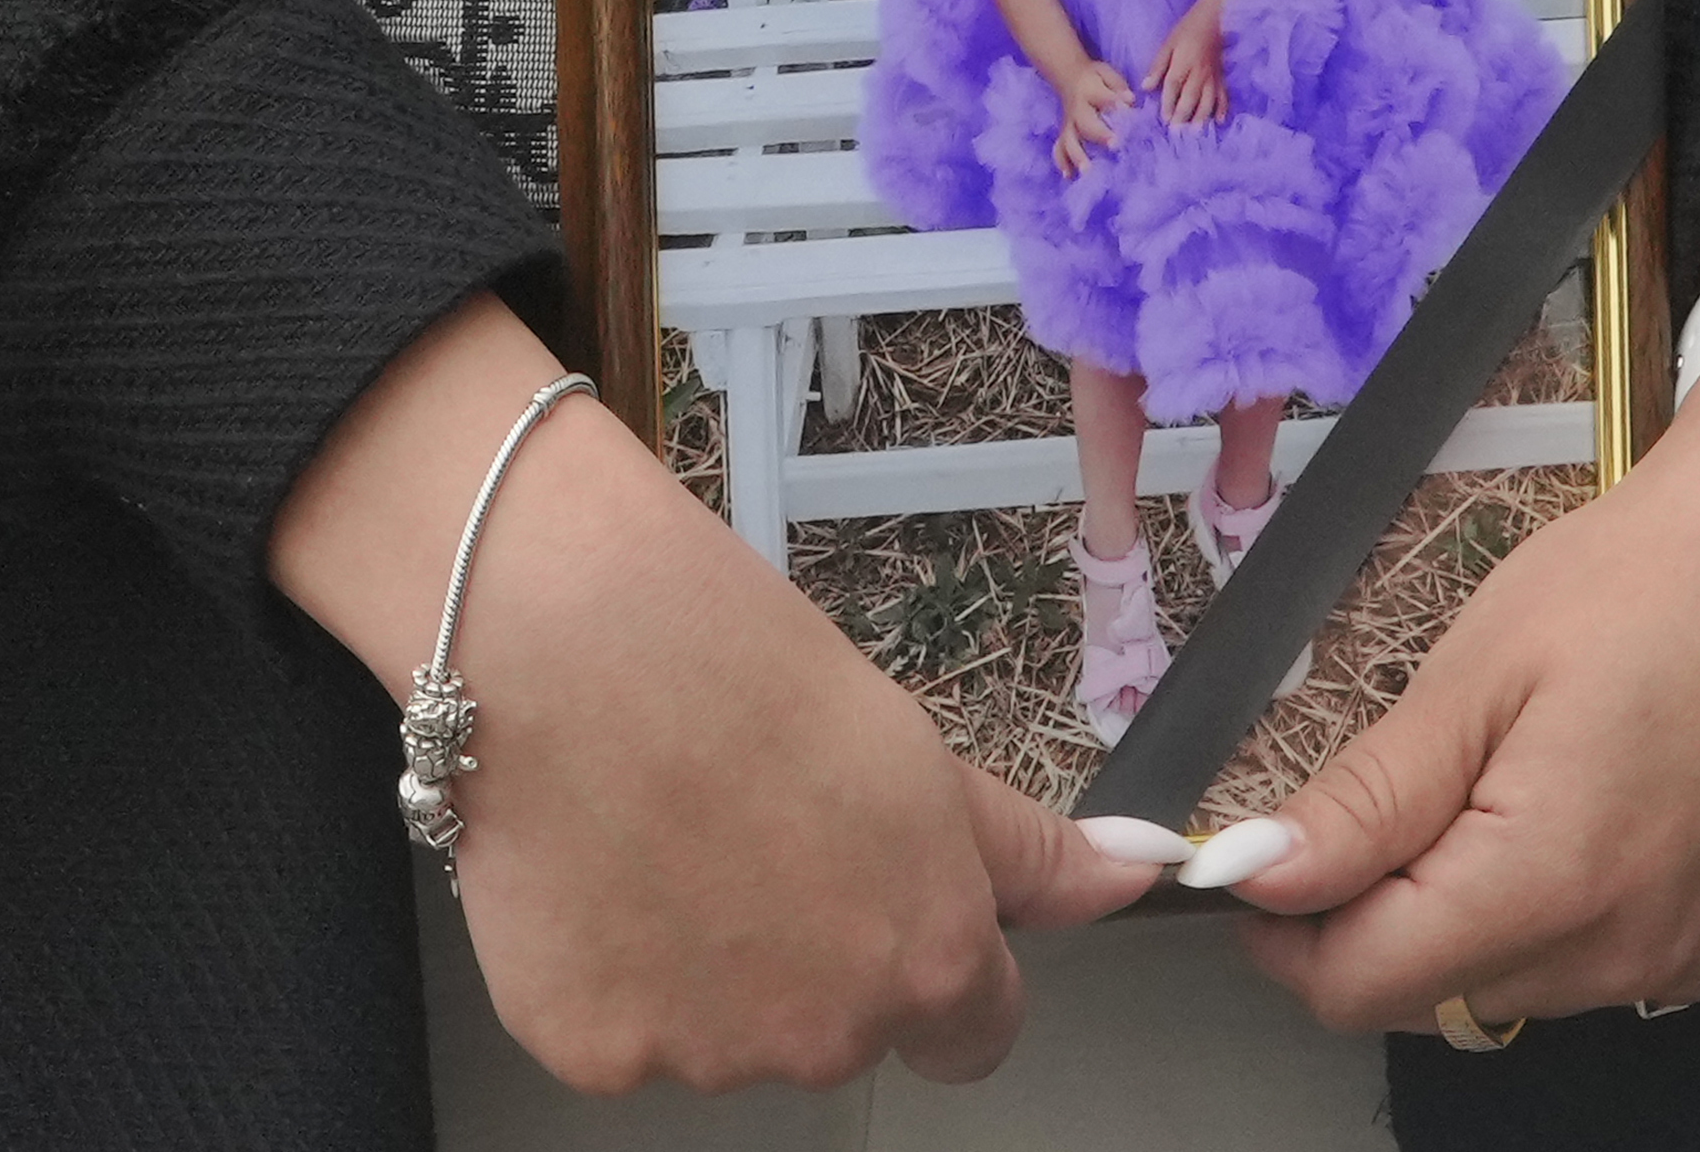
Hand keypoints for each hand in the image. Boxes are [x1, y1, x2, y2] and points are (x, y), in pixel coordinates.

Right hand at [275, 297, 1159, 1090]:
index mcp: (927, 961)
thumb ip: (1018, 850)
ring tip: (667, 829)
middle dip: (814, 953)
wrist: (572, 645)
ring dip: (708, 963)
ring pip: (729, 1031)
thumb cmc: (742, 667)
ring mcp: (704, 1055)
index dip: (934, 959)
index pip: (973, 1031)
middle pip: (844, 1028)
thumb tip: (1128, 878)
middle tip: (756, 829)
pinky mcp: (594, 1052)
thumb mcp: (914, 750)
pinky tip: (601, 864)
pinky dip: (612, 967)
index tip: (884, 896)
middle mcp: (826, 1036)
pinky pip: (624, 1030)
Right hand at [1054, 60, 1136, 177]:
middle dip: (1099, 135)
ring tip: (1086, 171)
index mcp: (1090, 92)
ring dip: (1077, 156)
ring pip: (1070, 140)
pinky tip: (1069, 176)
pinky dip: (1062, 162)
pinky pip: (1060, 148)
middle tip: (1113, 146)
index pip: (1102, 97)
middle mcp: (1077, 110)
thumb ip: (1118, 86)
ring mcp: (1069, 123)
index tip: (1126, 110)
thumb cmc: (1094, 78)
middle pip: (1086, 123)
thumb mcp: (1106, 74)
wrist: (1067, 76)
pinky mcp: (1065, 133)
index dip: (1113, 103)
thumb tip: (1130, 100)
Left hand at [1143, 2, 1228, 127]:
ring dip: (1202, 116)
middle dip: (1184, 115)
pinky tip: (1220, 120)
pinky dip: (1223, 108)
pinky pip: (1224, 94)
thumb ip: (1157, 66)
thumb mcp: (1168, 44)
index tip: (1164, 119)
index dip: (1168, 103)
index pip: (1173, 86)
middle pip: (1191, 96)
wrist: (1214, 18)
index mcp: (1183, 63)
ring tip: (1197, 132)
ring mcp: (1213, 76)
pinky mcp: (1222, 76)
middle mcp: (1199, 72)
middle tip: (1177, 132)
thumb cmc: (1187, 30)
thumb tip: (1145, 87)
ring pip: (1208, 99)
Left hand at [1220, 318, 1699, 1025]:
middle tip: (1386, 800)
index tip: (1264, 868)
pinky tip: (1607, 808)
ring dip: (1485, 919)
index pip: (1364, 988)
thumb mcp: (1479, 667)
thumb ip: (1369, 799)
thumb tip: (1254, 874)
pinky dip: (1586, 915)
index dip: (1289, 935)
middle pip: (1444, 996)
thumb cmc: (1656, 571)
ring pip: (1532, 987)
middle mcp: (1642, 952)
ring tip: (1513, 780)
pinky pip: (1630, 966)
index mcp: (1555, 881)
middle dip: (1381, 922)